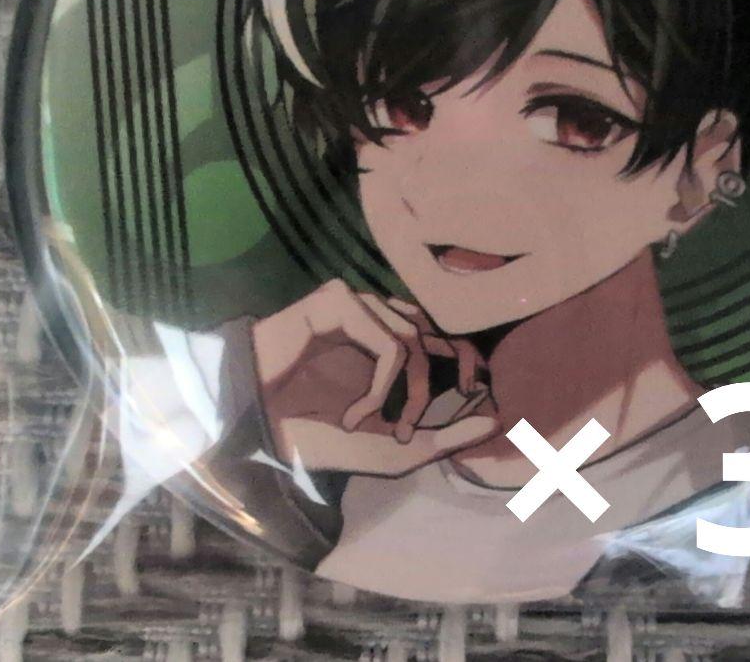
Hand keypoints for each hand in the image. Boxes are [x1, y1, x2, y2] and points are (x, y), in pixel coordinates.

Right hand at [251, 279, 498, 476]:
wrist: (251, 428)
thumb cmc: (315, 435)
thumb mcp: (390, 447)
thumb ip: (443, 435)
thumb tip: (497, 420)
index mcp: (388, 339)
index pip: (447, 333)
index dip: (468, 361)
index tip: (472, 397)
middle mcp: (376, 315)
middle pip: (437, 334)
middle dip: (436, 386)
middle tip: (409, 429)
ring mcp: (357, 303)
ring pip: (414, 338)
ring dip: (406, 395)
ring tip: (371, 430)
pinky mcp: (337, 301)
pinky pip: (388, 341)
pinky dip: (381, 386)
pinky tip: (353, 416)